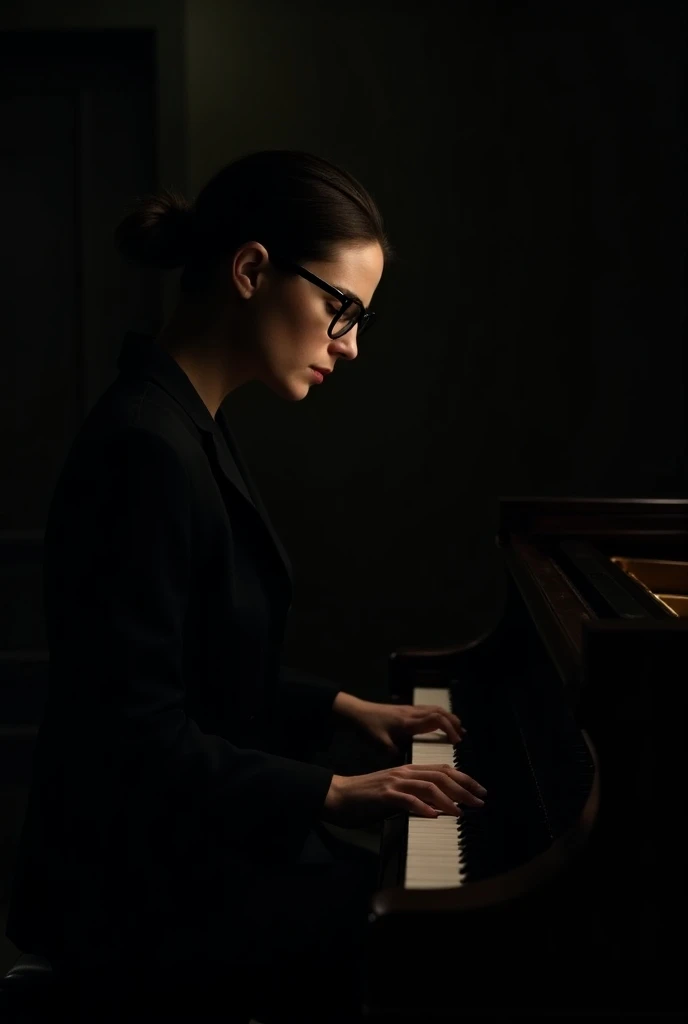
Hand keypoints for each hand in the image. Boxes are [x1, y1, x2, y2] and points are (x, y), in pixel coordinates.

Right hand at [322, 762, 486, 827]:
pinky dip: (423, 808)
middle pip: (441, 775)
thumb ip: (416, 798)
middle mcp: (404, 773)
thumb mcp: (396, 796)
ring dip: (449, 799)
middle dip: (464, 788)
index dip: (463, 778)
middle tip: (480, 800)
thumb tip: (438, 809)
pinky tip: (434, 816)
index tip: (479, 790)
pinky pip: (408, 800)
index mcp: (408, 771)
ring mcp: (394, 783)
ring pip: (428, 786)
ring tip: (462, 811)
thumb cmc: (366, 798)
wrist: (338, 796)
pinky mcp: (384, 795)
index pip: (442, 770)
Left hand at [336, 694, 465, 755]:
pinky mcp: (406, 711)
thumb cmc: (367, 727)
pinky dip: (439, 717)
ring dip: (448, 718)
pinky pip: (428, 710)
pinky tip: (439, 726)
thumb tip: (407, 766)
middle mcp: (412, 713)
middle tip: (462, 737)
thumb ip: (394, 753)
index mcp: (408, 722)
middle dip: (454, 723)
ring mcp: (409, 710)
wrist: (356, 712)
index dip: (449, 729)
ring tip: (457, 731)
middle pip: (440, 712)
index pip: (436, 719)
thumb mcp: (379, 743)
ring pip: (435, 709)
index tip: (457, 742)